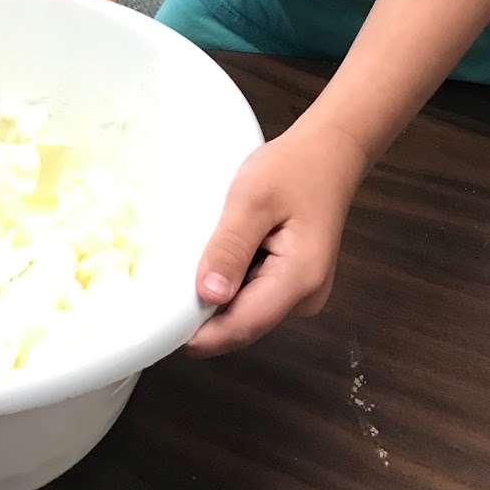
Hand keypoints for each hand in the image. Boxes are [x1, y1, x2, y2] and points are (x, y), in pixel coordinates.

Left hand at [188, 120, 368, 354]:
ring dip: (216, 294)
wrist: (328, 154)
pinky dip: (230, 279)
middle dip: (204, 312)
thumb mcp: (251, 200)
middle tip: (166, 284)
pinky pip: (252, 294)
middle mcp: (304, 297)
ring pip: (244, 310)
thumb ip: (230, 248)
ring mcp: (300, 293)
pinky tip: (221, 252)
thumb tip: (208, 295)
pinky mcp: (291, 283)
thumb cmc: (293, 169)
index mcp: (300, 279)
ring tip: (196, 258)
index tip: (161, 328)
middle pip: (241, 323)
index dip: (200, 335)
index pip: (242, 327)